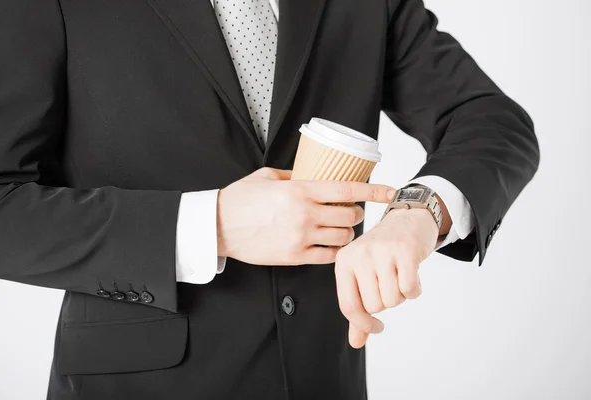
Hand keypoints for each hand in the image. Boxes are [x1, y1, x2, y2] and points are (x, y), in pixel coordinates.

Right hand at [217, 167, 392, 265]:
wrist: (218, 226)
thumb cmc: (240, 199)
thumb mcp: (267, 176)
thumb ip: (293, 175)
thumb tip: (313, 176)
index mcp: (300, 190)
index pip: (348, 190)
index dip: (373, 190)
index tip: (389, 191)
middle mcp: (305, 213)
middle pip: (350, 217)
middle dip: (357, 215)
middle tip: (352, 213)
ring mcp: (301, 237)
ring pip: (343, 238)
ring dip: (348, 234)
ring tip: (341, 230)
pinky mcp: (295, 256)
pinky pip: (328, 257)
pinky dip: (334, 251)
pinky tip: (330, 245)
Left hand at [335, 203, 441, 348]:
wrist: (407, 221)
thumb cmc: (382, 255)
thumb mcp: (363, 276)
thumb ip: (358, 310)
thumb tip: (355, 343)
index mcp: (343, 262)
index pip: (349, 306)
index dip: (364, 324)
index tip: (377, 327)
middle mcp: (359, 255)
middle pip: (374, 306)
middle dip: (387, 301)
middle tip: (390, 282)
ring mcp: (382, 251)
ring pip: (392, 300)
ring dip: (401, 295)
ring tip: (399, 276)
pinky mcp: (405, 250)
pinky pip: (410, 289)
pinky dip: (415, 289)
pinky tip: (412, 274)